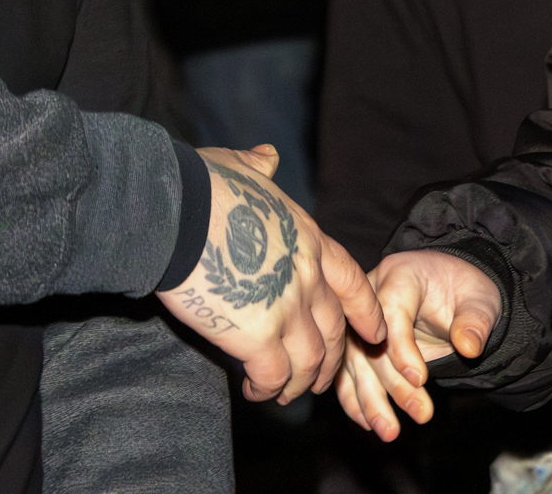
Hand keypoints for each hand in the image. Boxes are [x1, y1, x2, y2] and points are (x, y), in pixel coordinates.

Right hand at [157, 145, 385, 402]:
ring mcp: (286, 307)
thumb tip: (266, 157)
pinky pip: (274, 375)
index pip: (353, 282)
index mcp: (310, 239)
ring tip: (284, 394)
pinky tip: (255, 392)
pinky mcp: (256, 336)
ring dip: (301, 383)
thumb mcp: (243, 168)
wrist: (178, 212)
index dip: (366, 312)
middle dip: (333, 359)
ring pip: (312, 360)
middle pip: (336, 329)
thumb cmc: (203, 187)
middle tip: (321, 379)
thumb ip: (261, 169)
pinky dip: (269, 389)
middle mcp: (308, 276)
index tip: (373, 332)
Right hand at [334, 249, 501, 439]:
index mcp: (400, 275)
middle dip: (394, 384)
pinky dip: (356, 400)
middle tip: (422, 414)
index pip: (392, 311)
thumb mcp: (480, 300)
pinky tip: (370, 424)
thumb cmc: (465, 291)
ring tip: (390, 432)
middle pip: (370, 343)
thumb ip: (476, 321)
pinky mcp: (354, 344)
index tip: (420, 379)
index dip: (403, 348)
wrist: (451, 290)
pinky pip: (347, 374)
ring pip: (354, 364)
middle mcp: (370, 297)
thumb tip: (469, 348)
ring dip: (370, 402)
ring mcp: (358, 322)